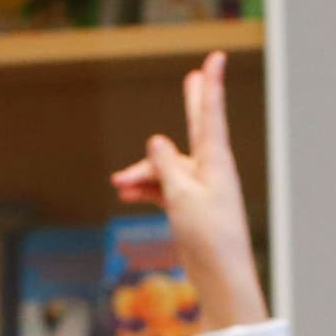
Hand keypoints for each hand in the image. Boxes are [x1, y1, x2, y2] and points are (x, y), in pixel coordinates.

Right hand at [110, 52, 265, 332]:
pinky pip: (166, 189)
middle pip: (196, 129)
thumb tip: (156, 141)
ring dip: (143, 172)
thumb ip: (166, 164)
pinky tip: (125, 192)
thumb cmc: (207, 236)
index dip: (210, 85)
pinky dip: (147, 189)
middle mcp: (211, 171)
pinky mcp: (191, 210)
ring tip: (116, 182)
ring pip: (168, 168)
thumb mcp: (181, 194)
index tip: (216, 57)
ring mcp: (201, 190)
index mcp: (215, 161)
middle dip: (191, 104)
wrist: (220, 278)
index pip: (210, 114)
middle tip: (196, 76)